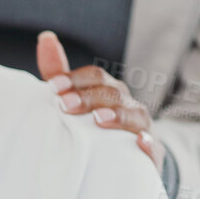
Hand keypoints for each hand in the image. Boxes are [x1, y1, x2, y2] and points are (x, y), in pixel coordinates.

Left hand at [35, 30, 164, 172]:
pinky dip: (149, 144)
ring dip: (118, 116)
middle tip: (65, 105)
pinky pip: (154, 148)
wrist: (122, 161)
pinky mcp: (151, 154)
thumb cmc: (92, 125)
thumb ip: (59, 73)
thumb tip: (45, 37)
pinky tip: (139, 142)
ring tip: (98, 119)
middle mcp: (128, 104)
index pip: (96, 77)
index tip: (52, 87)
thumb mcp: (75, 99)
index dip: (75, 80)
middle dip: (88, 98)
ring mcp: (142, 127)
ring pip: (135, 116)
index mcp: (109, 89)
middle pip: (112, 94)